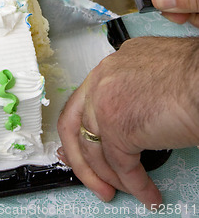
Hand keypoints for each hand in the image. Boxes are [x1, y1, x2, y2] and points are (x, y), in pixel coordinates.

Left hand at [57, 36, 198, 207]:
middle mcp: (102, 80)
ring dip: (107, 177)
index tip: (80, 149)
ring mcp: (105, 102)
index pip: (83, 101)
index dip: (80, 130)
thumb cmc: (191, 77)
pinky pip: (121, 166)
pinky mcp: (118, 127)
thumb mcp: (152, 74)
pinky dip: (135, 185)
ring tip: (120, 191)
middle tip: (94, 179)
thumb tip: (135, 116)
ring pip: (93, 149)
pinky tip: (147, 193)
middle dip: (81, 159)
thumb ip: (133, 90)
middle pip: (74, 124)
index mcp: (111, 67)